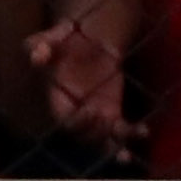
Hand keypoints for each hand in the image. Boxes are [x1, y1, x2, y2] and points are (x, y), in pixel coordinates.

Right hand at [25, 16, 133, 146]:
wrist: (90, 39)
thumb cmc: (67, 39)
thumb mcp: (53, 37)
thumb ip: (42, 45)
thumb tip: (37, 55)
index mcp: (59, 101)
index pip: (65, 122)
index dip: (77, 122)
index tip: (89, 109)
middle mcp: (76, 114)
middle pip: (85, 137)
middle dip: (96, 133)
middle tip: (107, 118)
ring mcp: (96, 116)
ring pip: (103, 140)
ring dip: (115, 144)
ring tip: (126, 138)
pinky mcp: (113, 112)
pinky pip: (121, 130)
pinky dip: (132, 133)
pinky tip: (143, 131)